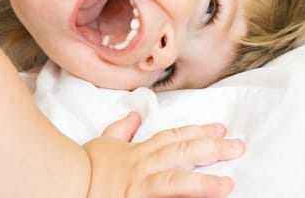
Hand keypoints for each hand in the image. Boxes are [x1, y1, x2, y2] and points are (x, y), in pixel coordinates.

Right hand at [83, 112, 243, 197]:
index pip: (174, 137)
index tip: (220, 129)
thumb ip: (122, 128)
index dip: (199, 132)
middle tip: (238, 146)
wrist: (66, 186)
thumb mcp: (104, 142)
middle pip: (182, 154)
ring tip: (228, 184)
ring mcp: (141, 189)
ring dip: (203, 183)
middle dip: (211, 149)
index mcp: (140, 152)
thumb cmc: (86, 166)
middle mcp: (144, 167)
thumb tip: (136, 114)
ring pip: (175, 184)